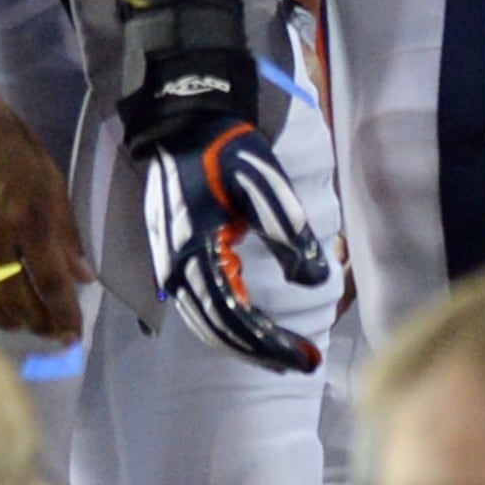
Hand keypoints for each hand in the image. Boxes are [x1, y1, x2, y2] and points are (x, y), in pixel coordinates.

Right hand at [115, 0, 330, 372]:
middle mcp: (175, 264)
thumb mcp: (264, 186)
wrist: (183, 120)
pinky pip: (199, 303)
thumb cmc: (225, 150)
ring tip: (282, 354)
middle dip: (260, 351)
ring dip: (243, 343)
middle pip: (216, 328)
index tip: (308, 358)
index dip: (271, 342)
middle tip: (303, 363)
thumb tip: (315, 280)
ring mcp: (170, 261)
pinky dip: (226, 324)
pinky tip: (252, 327)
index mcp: (195, 248)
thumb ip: (288, 234)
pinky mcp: (174, 254)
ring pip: (204, 320)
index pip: (234, 315)